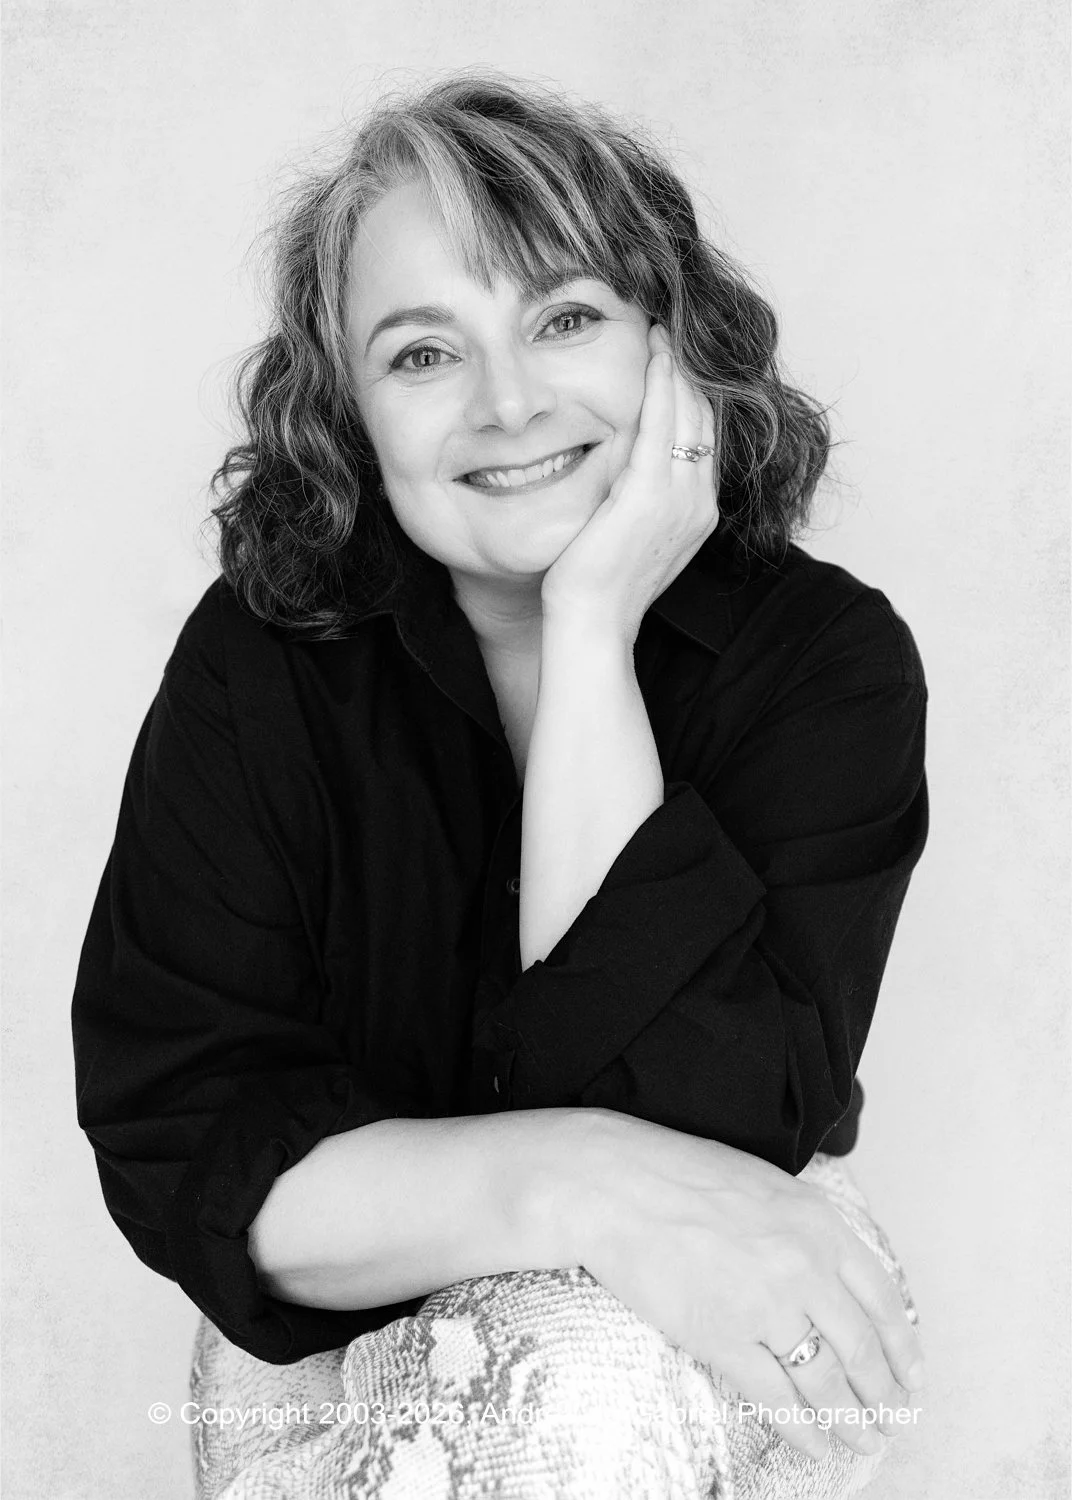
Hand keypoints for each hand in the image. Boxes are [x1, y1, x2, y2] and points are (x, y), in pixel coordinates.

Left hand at [540, 323, 722, 639]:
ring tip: (663, 332)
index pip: (703, 438)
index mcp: (697, 512)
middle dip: (689, 372)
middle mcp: (700, 503)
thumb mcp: (629, 535)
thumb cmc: (599, 587)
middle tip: (670, 330)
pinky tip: (654, 357)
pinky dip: (661, 386)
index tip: (674, 360)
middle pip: (705, 419)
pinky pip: (663, 427)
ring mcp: (681, 500)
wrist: (592, 625)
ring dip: (677, 368)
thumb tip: (625, 468)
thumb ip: (638, 498)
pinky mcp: (650, 497)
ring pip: (690, 415)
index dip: (692, 395)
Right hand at [565, 1111, 924, 1462]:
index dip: (904, 1348)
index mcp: (820, 1224)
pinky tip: (815, 1447)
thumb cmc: (681, 1176)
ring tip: (863, 1444)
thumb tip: (834, 1273)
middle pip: (862, 1349)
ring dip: (852, 1422)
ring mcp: (765, 1305)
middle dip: (884, 1396)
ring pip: (826, 1382)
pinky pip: (776, 1400)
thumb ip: (807, 1229)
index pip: (883, 1300)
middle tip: (894, 1422)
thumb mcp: (766, 1186)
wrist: (615, 1185)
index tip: (913, 1377)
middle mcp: (804, 1267)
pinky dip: (802, 1431)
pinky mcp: (722, 1337)